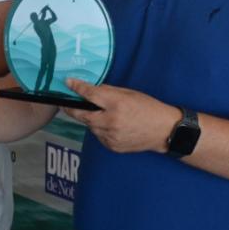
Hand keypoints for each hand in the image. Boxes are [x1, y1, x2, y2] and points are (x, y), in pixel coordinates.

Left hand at [62, 78, 181, 153]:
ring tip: (99, 114)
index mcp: (117, 104)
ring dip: (90, 119)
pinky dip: (99, 129)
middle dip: (72, 109)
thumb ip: (108, 92)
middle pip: (83, 115)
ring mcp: (111, 136)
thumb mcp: (129, 93)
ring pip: (90, 126)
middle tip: (65, 104)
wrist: (163, 131)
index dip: (77, 88)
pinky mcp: (112, 146)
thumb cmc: (148, 108)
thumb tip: (91, 90)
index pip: (91, 95)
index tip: (68, 83)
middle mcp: (111, 121)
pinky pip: (99, 135)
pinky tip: (110, 125)